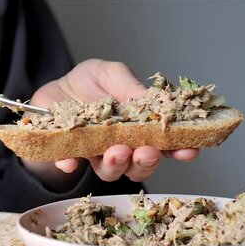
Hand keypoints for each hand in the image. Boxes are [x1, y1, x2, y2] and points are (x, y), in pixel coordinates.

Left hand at [22, 59, 198, 187]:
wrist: (54, 89)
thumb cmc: (90, 82)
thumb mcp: (111, 73)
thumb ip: (128, 85)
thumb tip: (146, 100)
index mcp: (138, 129)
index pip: (164, 144)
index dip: (179, 149)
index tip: (190, 149)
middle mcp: (121, 147)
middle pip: (140, 166)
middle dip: (147, 161)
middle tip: (146, 152)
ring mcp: (95, 155)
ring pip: (110, 172)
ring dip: (116, 165)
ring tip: (116, 152)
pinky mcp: (67, 156)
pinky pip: (69, 165)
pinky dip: (70, 164)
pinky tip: (70, 161)